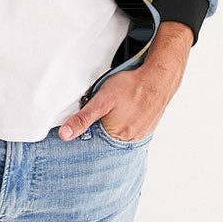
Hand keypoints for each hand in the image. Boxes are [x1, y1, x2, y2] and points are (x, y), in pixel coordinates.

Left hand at [57, 26, 191, 141]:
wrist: (158, 78)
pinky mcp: (146, 128)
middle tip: (104, 111)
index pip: (93, 143)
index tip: (83, 123)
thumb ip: (83, 119)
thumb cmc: (130, 87)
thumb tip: (64, 135)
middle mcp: (128, 140)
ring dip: (113, 126)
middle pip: (106, 140)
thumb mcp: (101, 100)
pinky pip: (131, 130)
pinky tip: (125, 111)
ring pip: (118, 136)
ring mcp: (139, 135)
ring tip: (115, 110)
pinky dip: (125, 123)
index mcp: (115, 137)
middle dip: (100, 130)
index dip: (86, 133)